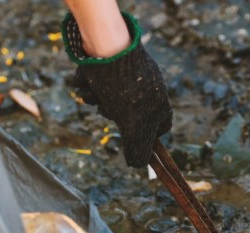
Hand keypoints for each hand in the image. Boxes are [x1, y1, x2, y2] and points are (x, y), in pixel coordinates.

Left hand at [63, 13, 172, 167]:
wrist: (107, 49)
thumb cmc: (126, 90)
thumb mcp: (134, 127)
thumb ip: (138, 150)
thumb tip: (138, 165)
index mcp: (159, 102)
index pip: (160, 128)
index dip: (146, 138)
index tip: (134, 141)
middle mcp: (145, 90)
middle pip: (128, 118)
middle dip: (114, 116)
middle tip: (112, 110)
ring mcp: (126, 79)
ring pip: (107, 103)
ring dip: (98, 101)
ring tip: (98, 93)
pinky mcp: (107, 69)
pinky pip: (95, 88)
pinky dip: (89, 89)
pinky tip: (89, 83)